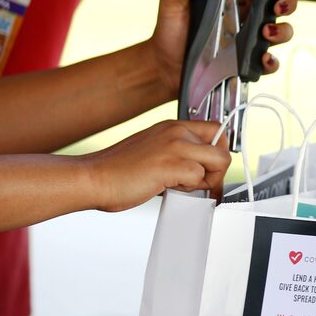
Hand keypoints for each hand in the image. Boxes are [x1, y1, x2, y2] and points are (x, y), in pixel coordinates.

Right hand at [83, 120, 231, 210]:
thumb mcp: (153, 150)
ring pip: (219, 162)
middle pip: (223, 148)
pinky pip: (200, 177)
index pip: (216, 130)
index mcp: (173, 126)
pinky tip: (170, 189)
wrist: (93, 178)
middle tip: (201, 184)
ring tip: (182, 186)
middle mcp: (177, 132)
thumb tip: (200, 169)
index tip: (211, 169)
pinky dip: (190, 189)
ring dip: (206, 181)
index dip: (218, 152)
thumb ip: (177, 153)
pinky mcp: (170, 164)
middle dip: (217, 171)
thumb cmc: (118, 171)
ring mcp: (175, 146)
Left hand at [146, 0, 307, 96]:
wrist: (163, 65)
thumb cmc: (170, 29)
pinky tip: (263, 58)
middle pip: (282, 5)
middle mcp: (248, 17)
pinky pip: (269, 63)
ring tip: (267, 32)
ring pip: (282, 32)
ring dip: (283, 31)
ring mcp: (250, 42)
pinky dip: (272, 62)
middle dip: (289, 2)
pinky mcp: (247, 64)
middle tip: (279, 5)